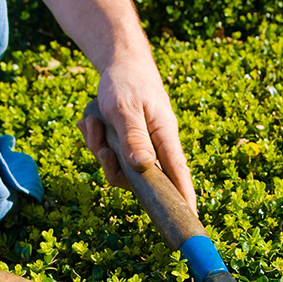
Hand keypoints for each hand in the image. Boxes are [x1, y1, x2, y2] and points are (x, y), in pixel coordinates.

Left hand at [78, 53, 196, 213]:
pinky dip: (96, 141)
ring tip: (93, 123)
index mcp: (165, 136)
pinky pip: (109, 156)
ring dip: (100, 149)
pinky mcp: (127, 145)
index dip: (185, 198)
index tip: (191, 219)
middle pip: (140, 179)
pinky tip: (91, 121)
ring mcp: (141, 147)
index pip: (179, 174)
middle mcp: (156, 146)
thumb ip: (134, 137)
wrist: (120, 62)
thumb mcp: (125, 108)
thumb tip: (143, 168)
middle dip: (114, 168)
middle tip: (103, 148)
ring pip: (120, 168)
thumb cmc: (127, 82)